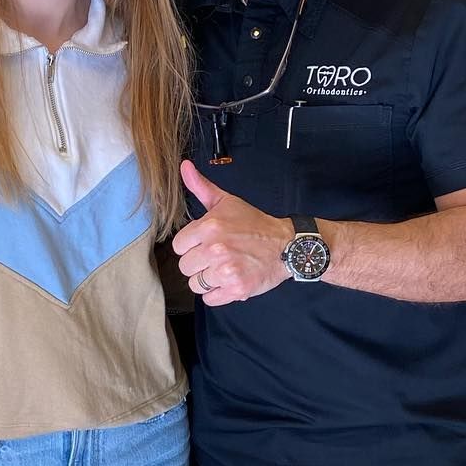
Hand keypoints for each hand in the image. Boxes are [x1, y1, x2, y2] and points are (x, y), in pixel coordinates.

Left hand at [172, 159, 290, 306]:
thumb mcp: (227, 202)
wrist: (286, 245)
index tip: (206, 243)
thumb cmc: (254, 224)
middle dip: (198, 263)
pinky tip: (228, 280)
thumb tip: (184, 166)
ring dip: (207, 279)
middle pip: (185, 267)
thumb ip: (201, 187)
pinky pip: (209, 299)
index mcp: (209, 227)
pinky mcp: (236, 289)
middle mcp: (215, 249)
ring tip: (223, 268)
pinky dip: (217, 293)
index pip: (178, 246)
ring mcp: (226, 271)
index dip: (191, 245)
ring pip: (195, 284)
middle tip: (216, 256)